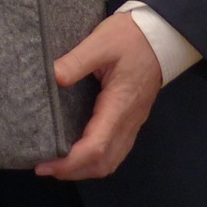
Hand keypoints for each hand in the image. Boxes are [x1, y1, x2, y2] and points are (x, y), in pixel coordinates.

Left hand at [34, 12, 161, 180]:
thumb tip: (53, 78)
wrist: (161, 34)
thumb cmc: (131, 37)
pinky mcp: (132, 119)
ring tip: (58, 163)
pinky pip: (115, 150)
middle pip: (103, 163)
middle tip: (45, 166)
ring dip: (84, 169)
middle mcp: (128, 121)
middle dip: (73, 172)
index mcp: (119, 106)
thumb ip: (76, 61)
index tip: (45, 165)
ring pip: (111, 161)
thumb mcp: (101, 42)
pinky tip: (79, 151)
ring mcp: (132, 123)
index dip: (69, 162)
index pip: (95, 148)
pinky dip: (95, 159)